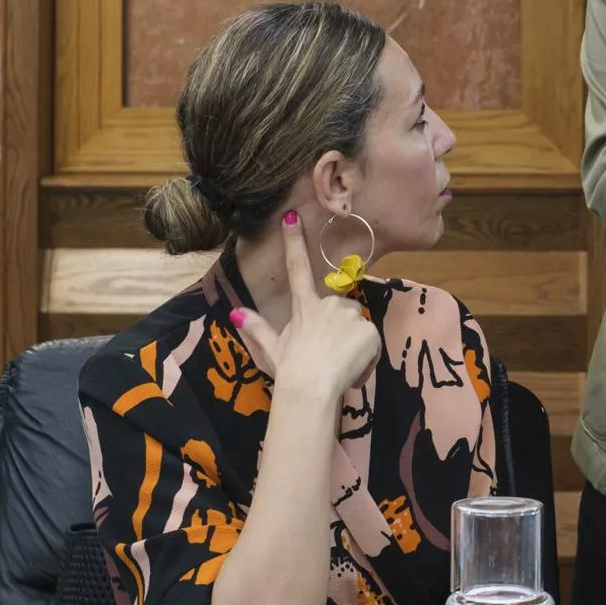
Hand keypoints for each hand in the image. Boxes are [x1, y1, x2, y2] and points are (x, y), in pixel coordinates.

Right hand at [232, 210, 381, 403]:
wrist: (310, 388)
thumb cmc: (289, 371)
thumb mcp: (271, 349)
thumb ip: (257, 328)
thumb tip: (234, 312)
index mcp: (304, 307)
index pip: (297, 269)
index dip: (294, 242)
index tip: (292, 216)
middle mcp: (327, 305)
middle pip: (341, 312)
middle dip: (340, 332)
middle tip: (329, 359)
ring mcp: (348, 315)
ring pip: (358, 328)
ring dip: (354, 346)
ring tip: (339, 368)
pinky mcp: (367, 329)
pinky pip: (371, 344)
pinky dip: (366, 358)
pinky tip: (353, 372)